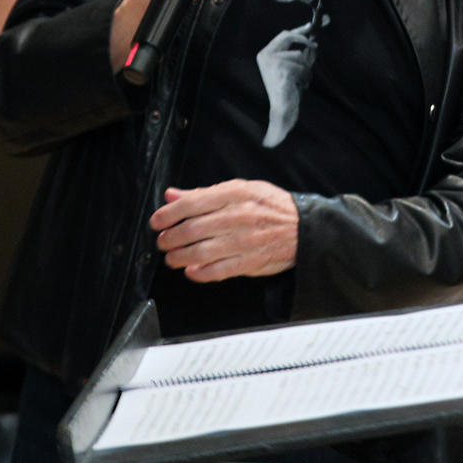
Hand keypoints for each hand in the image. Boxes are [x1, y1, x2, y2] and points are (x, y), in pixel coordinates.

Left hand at [149, 180, 297, 281]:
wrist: (304, 228)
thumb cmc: (271, 206)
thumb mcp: (240, 189)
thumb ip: (204, 193)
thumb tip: (173, 195)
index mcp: (234, 195)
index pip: (192, 204)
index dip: (169, 214)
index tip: (158, 221)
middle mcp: (237, 217)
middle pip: (192, 230)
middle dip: (171, 238)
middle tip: (163, 242)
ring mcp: (243, 242)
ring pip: (201, 252)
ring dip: (180, 257)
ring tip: (172, 258)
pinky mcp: (249, 262)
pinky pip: (219, 271)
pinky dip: (201, 273)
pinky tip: (191, 271)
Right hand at [254, 22, 316, 91]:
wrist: (283, 108)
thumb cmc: (289, 88)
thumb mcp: (294, 66)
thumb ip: (301, 52)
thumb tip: (313, 37)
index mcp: (265, 54)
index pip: (283, 35)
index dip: (299, 30)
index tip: (311, 26)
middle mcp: (265, 56)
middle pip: (288, 37)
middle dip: (304, 40)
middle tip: (315, 46)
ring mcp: (272, 63)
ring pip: (299, 55)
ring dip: (306, 68)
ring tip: (302, 80)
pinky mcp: (282, 70)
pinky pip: (301, 67)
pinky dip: (305, 76)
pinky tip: (299, 85)